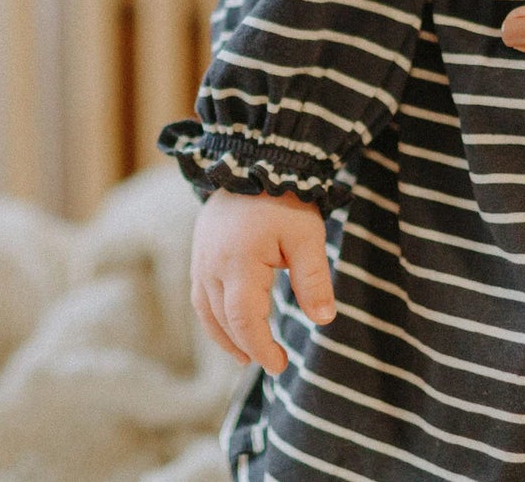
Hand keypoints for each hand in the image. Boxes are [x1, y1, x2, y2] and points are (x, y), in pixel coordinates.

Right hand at [190, 189, 335, 374]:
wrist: (255, 159)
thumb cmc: (285, 199)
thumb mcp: (307, 236)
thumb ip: (313, 279)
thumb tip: (324, 320)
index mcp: (238, 264)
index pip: (244, 320)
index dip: (261, 347)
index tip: (280, 365)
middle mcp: (211, 267)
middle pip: (224, 320)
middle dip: (246, 346)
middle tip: (271, 363)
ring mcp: (201, 259)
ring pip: (207, 311)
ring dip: (225, 337)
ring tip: (247, 355)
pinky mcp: (200, 252)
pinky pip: (201, 296)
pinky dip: (214, 316)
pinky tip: (229, 324)